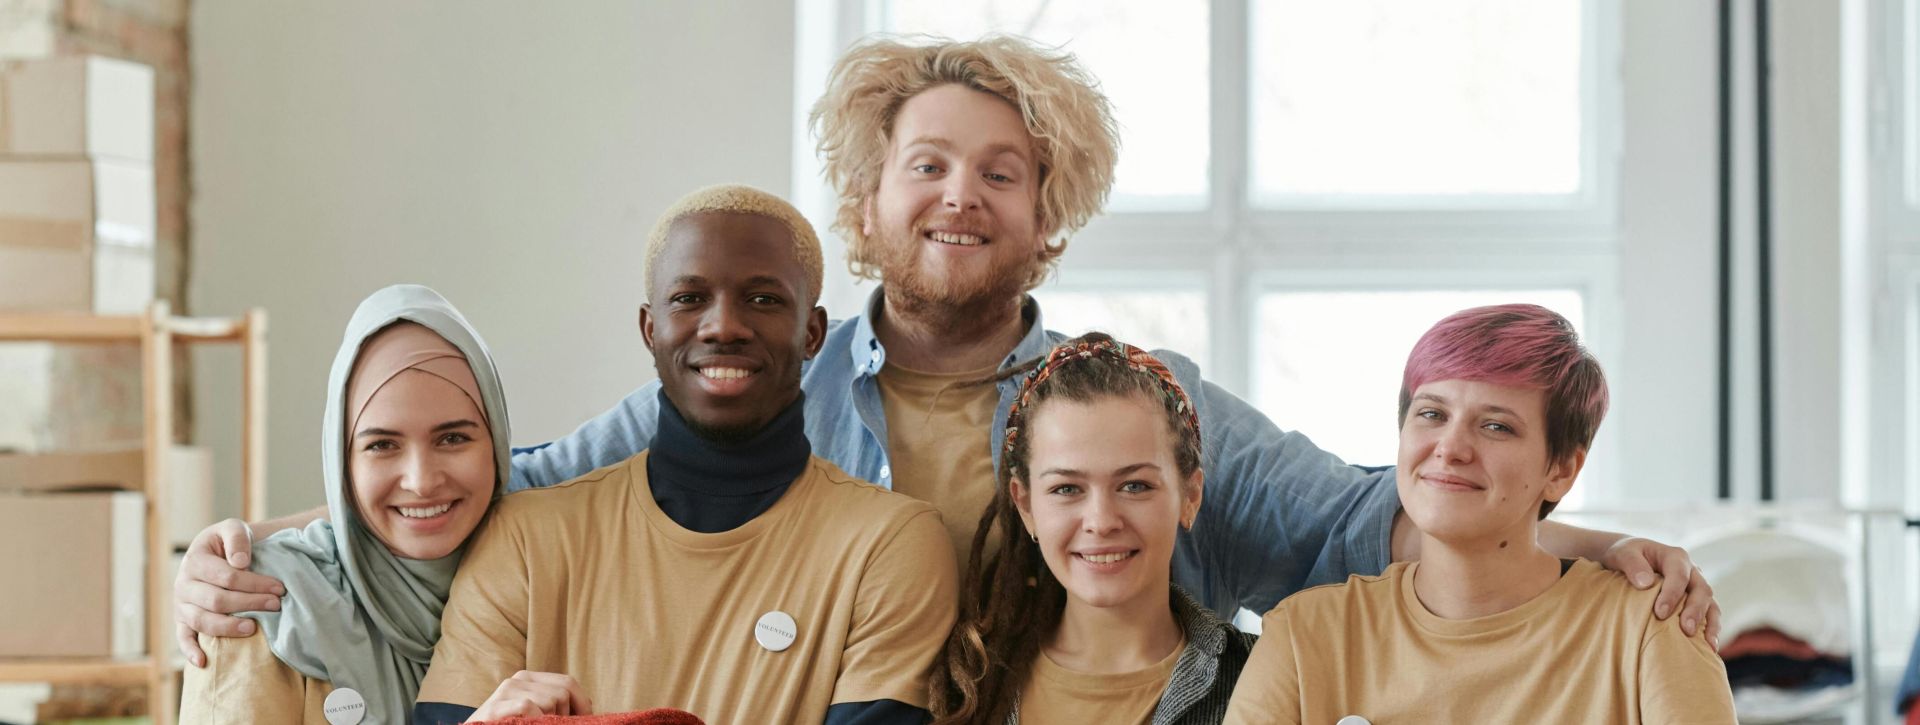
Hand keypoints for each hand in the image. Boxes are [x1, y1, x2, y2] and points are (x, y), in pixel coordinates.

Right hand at [174, 518, 286, 666]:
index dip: (254, 584)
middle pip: (217, 600)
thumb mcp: (232, 529)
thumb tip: (240, 562)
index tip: (280, 588)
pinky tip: (204, 662)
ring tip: (253, 628)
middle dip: (249, 604)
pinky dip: (190, 651)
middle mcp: (183, 584)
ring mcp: (181, 605)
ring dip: (228, 627)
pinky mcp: (182, 621)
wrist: (214, 552)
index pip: (226, 577)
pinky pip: (182, 638)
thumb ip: (237, 538)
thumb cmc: (227, 543)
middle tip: (276, 605)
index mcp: (194, 560)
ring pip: (202, 621)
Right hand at [468, 671, 593, 720]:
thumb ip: (556, 706)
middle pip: (563, 691)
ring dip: (549, 720)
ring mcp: (505, 691)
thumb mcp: (535, 714)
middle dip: (566, 714)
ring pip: (551, 701)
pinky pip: (530, 708)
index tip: (584, 720)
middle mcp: (518, 679)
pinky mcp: (495, 707)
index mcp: (529, 679)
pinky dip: (536, 721)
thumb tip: (589, 704)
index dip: (582, 702)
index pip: (568, 682)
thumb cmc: (509, 724)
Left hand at [1601, 536, 1721, 648]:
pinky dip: (1711, 630)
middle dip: (1695, 611)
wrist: (1629, 559)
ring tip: (1707, 645)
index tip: (1660, 613)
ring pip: (1711, 604)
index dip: (1672, 594)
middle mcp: (1691, 571)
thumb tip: (1644, 583)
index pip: (1679, 575)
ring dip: (1710, 624)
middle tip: (1686, 630)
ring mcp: (1696, 586)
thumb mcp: (1622, 554)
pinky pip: (1710, 615)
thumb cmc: (1625, 556)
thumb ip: (1632, 564)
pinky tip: (1709, 648)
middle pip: (1702, 590)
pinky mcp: (1696, 600)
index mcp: (1675, 557)